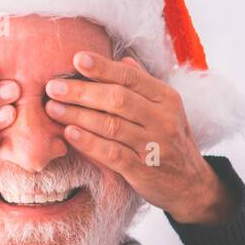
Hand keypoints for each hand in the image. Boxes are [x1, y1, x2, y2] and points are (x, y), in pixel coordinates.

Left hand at [43, 51, 233, 224]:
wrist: (191, 185)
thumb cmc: (171, 142)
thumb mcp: (167, 110)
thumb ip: (144, 86)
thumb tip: (123, 61)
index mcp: (166, 99)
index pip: (131, 78)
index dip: (103, 68)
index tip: (77, 59)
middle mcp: (162, 119)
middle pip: (117, 99)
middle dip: (82, 91)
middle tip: (53, 87)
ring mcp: (153, 145)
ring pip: (111, 125)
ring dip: (78, 115)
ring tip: (52, 108)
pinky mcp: (142, 170)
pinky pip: (111, 153)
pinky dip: (89, 142)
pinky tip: (70, 133)